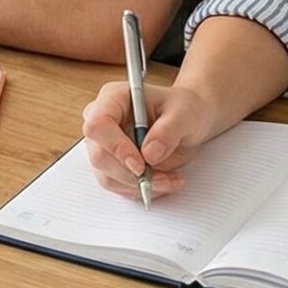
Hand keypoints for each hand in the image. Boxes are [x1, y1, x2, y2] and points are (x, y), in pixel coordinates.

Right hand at [80, 81, 231, 199]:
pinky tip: (164, 181)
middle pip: (100, 156)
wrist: (188, 121)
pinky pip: (118, 186)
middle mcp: (102, 121)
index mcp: (113, 98)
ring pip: (108, 176)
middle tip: (163, 178)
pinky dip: (141, 190)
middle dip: (132, 174)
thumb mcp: (184, 114)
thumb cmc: (183, 109)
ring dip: (140, 185)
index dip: (116, 147)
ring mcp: (104, 145)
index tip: (140, 165)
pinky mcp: (111, 165)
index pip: (98, 125)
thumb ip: (168, 130)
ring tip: (171, 179)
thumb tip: (149, 153)